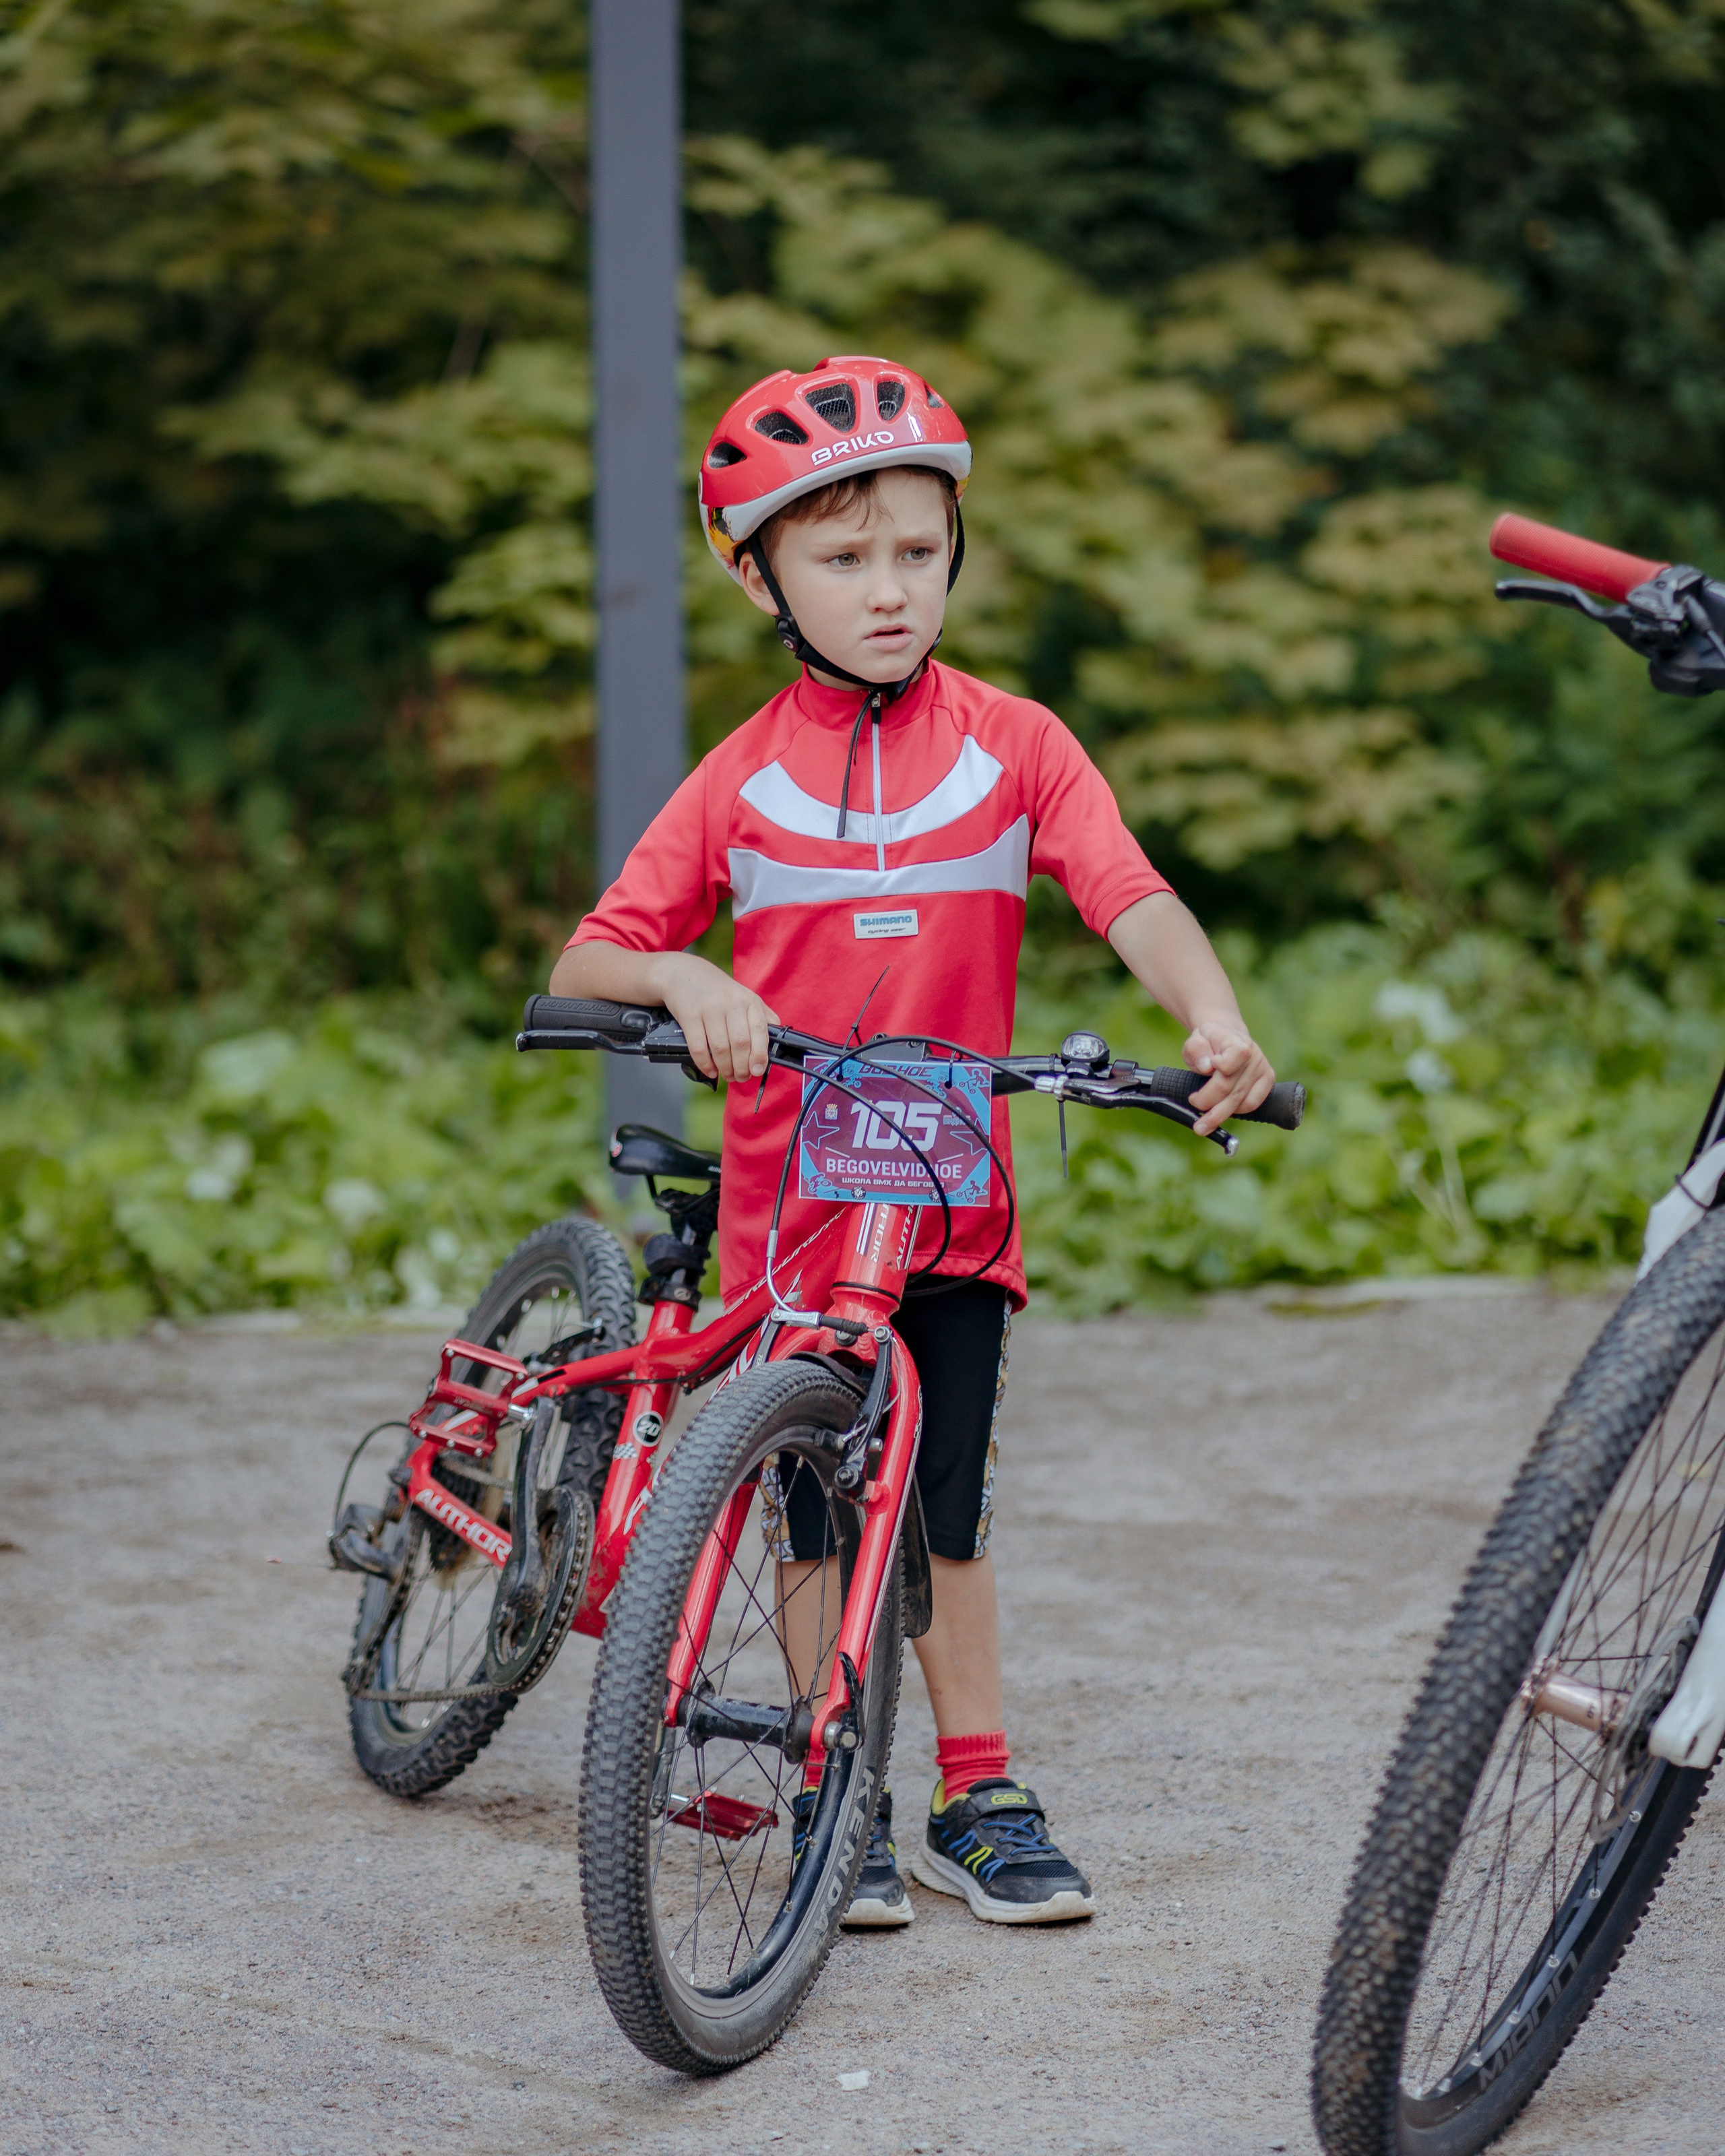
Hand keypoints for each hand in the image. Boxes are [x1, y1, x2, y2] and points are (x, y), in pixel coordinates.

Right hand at [656, 954, 779, 1082]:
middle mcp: (731, 1002)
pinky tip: (710, 1071)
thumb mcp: (744, 995)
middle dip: (742, 1067)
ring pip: (721, 1048)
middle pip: (740, 1044)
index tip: (757, 1071)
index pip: (760, 1031)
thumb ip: (762, 1015)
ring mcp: (709, 1008)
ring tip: (727, 1075)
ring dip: (725, 1068)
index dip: (760, 1055)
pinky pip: (698, 1047)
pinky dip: (705, 1064)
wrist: (683, 973)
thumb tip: (778, 1038)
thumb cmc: (717, 990)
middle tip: (740, 1077)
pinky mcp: (689, 1014)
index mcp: (749, 1000)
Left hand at [1182, 1017, 1273, 1136]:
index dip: (1215, 1071)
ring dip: (1219, 1115)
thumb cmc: (1208, 1041)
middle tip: (1193, 1116)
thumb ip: (1196, 1049)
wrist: (1226, 1037)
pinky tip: (1221, 1112)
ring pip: (1240, 1101)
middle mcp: (1254, 1055)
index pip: (1228, 1063)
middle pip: (1228, 1088)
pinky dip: (1236, 1112)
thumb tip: (1206, 1067)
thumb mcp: (1195, 1039)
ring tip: (1203, 1124)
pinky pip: (1252, 1104)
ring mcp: (1262, 1069)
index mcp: (1236, 1042)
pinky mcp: (1267, 1081)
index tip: (1204, 1071)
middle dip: (1206, 1104)